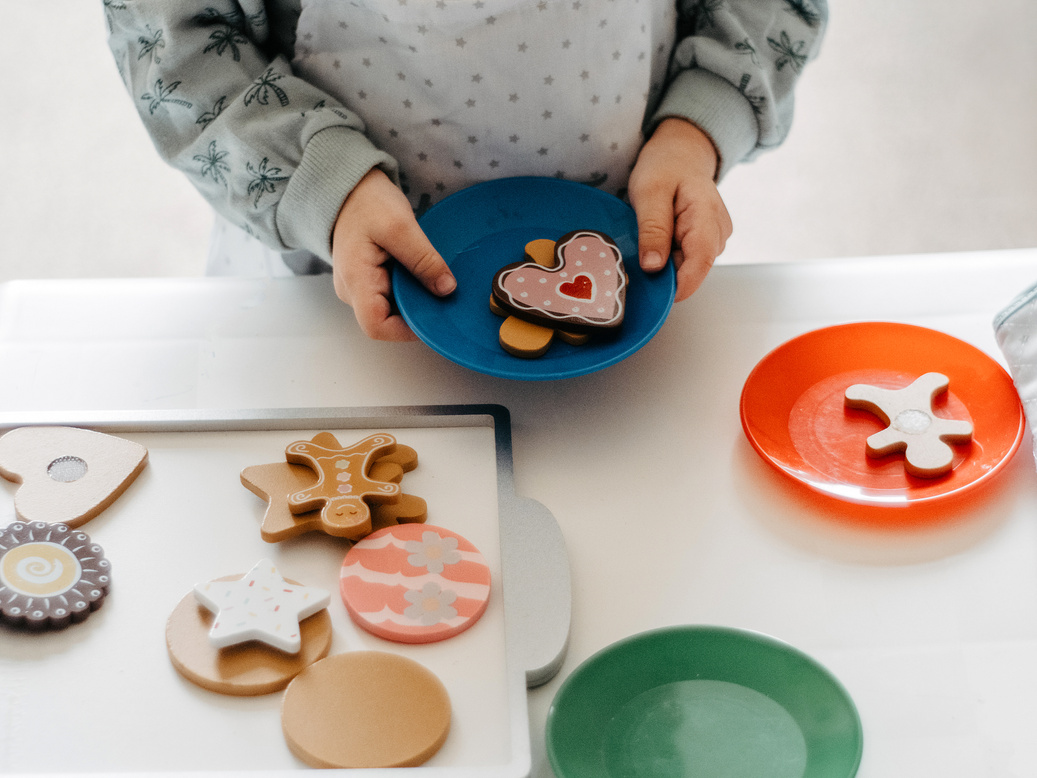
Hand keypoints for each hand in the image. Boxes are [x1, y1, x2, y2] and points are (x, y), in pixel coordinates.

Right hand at [331, 168, 455, 340]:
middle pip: (387, 321)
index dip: (408, 329)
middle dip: (417, 312)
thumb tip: (447, 290)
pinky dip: (411, 290)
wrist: (350, 188)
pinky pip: (392, 296)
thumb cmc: (367, 202)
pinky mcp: (369, 281)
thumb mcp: (400, 226)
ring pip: (392, 310)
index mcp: (355, 281)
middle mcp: (353, 291)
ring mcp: (360, 288)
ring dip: (415, 299)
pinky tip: (423, 275)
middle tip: (442, 293)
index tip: (435, 315)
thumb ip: (424, 260)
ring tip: (432, 278)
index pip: (377, 326)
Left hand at [627, 118, 731, 301]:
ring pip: (687, 267)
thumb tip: (653, 267)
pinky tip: (654, 244)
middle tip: (634, 263)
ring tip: (645, 244)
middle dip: (665, 275)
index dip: (679, 285)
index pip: (700, 263)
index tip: (654, 294)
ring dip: (664, 266)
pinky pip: (685, 261)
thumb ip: (653, 229)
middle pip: (692, 269)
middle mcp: (718, 232)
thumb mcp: (649, 192)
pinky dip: (667, 259)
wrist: (680, 153)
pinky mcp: (705, 242)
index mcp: (707, 216)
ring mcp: (714, 239)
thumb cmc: (665, 166)